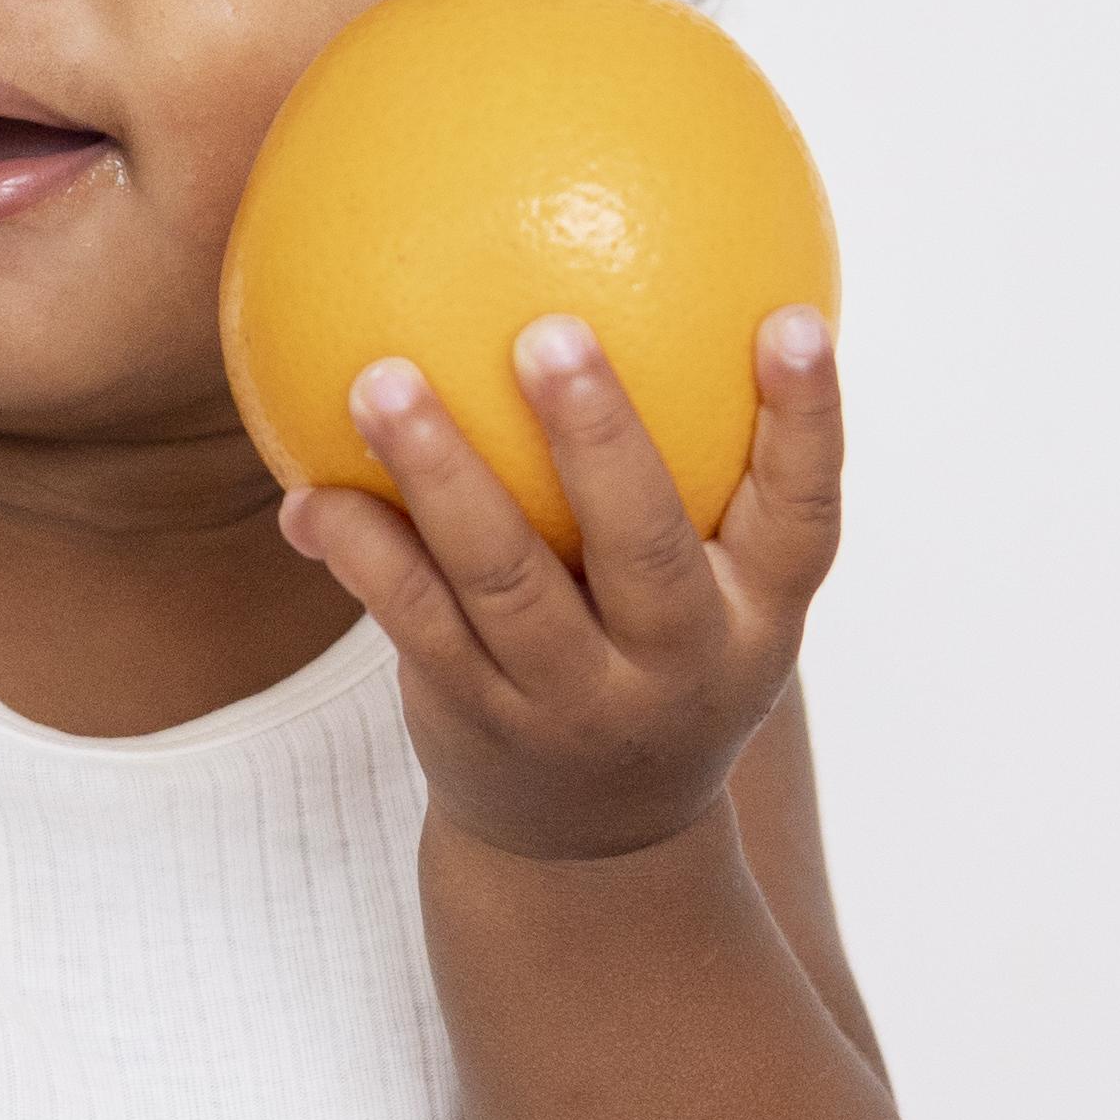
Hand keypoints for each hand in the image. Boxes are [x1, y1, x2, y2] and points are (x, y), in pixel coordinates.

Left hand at [278, 307, 843, 863]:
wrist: (592, 846)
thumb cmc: (654, 655)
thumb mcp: (716, 592)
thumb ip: (707, 468)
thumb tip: (669, 272)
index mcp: (755, 617)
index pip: (803, 516)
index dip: (808, 423)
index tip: (790, 317)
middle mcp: (676, 662)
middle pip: (645, 546)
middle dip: (599, 438)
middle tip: (549, 330)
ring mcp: (574, 700)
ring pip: (504, 581)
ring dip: (440, 474)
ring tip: (382, 380)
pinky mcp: (477, 718)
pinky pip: (413, 622)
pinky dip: (362, 552)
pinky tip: (311, 494)